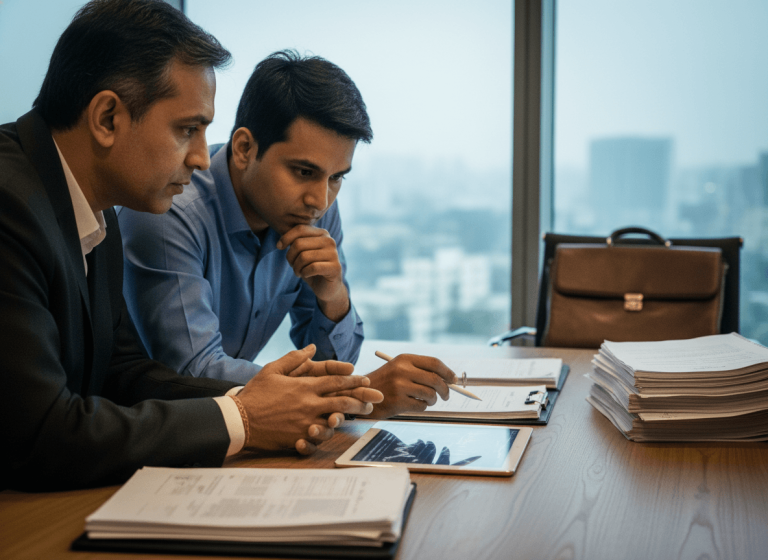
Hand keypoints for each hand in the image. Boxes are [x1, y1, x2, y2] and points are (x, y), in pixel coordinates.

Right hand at [237, 345, 382, 453]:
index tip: (366, 379)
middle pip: (343, 400)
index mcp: (305, 386)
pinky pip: (321, 436)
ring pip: (336, 419)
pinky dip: (331, 432)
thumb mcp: (272, 370)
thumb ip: (294, 358)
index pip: (336, 381)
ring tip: (363, 414)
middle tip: (376, 398)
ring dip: (351, 416)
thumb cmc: (255, 394)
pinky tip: (337, 429)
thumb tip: (311, 348)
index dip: (354, 380)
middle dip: (362, 399)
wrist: (239, 420)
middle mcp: (309, 404)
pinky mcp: (299, 437)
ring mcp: (306, 422)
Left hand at [277, 225, 349, 321]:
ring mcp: (334, 254)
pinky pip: (312, 268)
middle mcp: (329, 241)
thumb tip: (280, 243)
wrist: (327, 288)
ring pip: (304, 257)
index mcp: (322, 234)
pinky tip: (306, 276)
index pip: (300, 229)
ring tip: (299, 272)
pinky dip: (304, 273)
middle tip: (293, 265)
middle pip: (299, 243)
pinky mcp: (335, 267)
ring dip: (296, 267)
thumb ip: (295, 243)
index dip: (286, 237)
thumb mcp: (302, 253)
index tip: (279, 247)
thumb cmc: (311, 269)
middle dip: (290, 256)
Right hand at [364, 354, 456, 418]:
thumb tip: (448, 379)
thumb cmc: (385, 383)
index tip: (453, 379)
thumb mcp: (399, 368)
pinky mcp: (398, 401)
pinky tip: (412, 405)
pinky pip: (421, 406)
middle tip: (446, 395)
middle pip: (435, 380)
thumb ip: (421, 370)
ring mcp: (399, 386)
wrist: (361, 394)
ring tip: (425, 400)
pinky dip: (422, 407)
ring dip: (432, 400)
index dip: (447, 372)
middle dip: (445, 390)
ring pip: (430, 394)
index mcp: (404, 359)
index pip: (434, 363)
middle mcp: (402, 370)